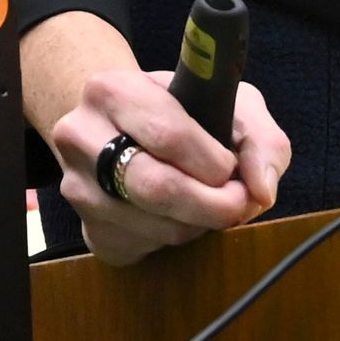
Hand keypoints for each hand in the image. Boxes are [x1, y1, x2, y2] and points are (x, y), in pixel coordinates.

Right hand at [28, 12, 288, 267]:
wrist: (125, 128)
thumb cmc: (184, 112)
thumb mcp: (230, 104)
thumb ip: (260, 139)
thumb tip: (261, 190)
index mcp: (112, 91)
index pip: (168, 135)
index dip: (212, 162)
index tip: (232, 169)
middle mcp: (80, 137)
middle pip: (154, 187)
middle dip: (211, 204)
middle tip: (238, 202)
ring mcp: (78, 187)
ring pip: (155, 226)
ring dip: (197, 223)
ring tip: (207, 201)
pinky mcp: (89, 231)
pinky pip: (145, 250)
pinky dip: (173, 240)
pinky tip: (176, 214)